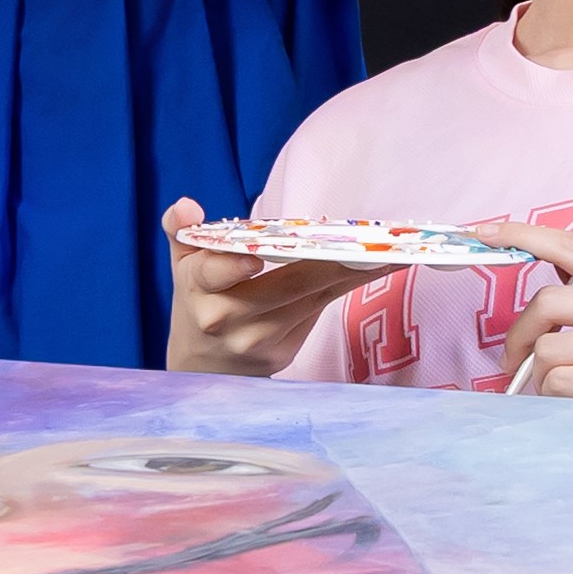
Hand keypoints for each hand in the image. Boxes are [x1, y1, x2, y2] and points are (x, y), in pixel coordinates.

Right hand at [158, 198, 376, 374]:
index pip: (213, 274)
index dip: (232, 268)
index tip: (253, 261)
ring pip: (313, 298)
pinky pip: (320, 311)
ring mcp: (259, 340)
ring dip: (353, 274)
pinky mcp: (283, 352)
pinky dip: (346, 288)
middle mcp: (228, 319)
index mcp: (197, 288)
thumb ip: (182, 232)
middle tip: (370, 241)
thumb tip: (185, 206)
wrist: (201, 368)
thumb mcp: (182, 266)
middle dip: (330, 262)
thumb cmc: (197, 303)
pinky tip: (378, 269)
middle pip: (286, 285)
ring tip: (390, 252)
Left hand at [482, 223, 572, 406]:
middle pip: (548, 302)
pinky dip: (553, 395)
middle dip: (520, 334)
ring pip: (547, 348)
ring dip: (541, 374)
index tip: (487, 232)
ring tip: (568, 386)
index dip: (525, 235)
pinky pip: (557, 380)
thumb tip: (536, 258)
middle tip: (513, 358)